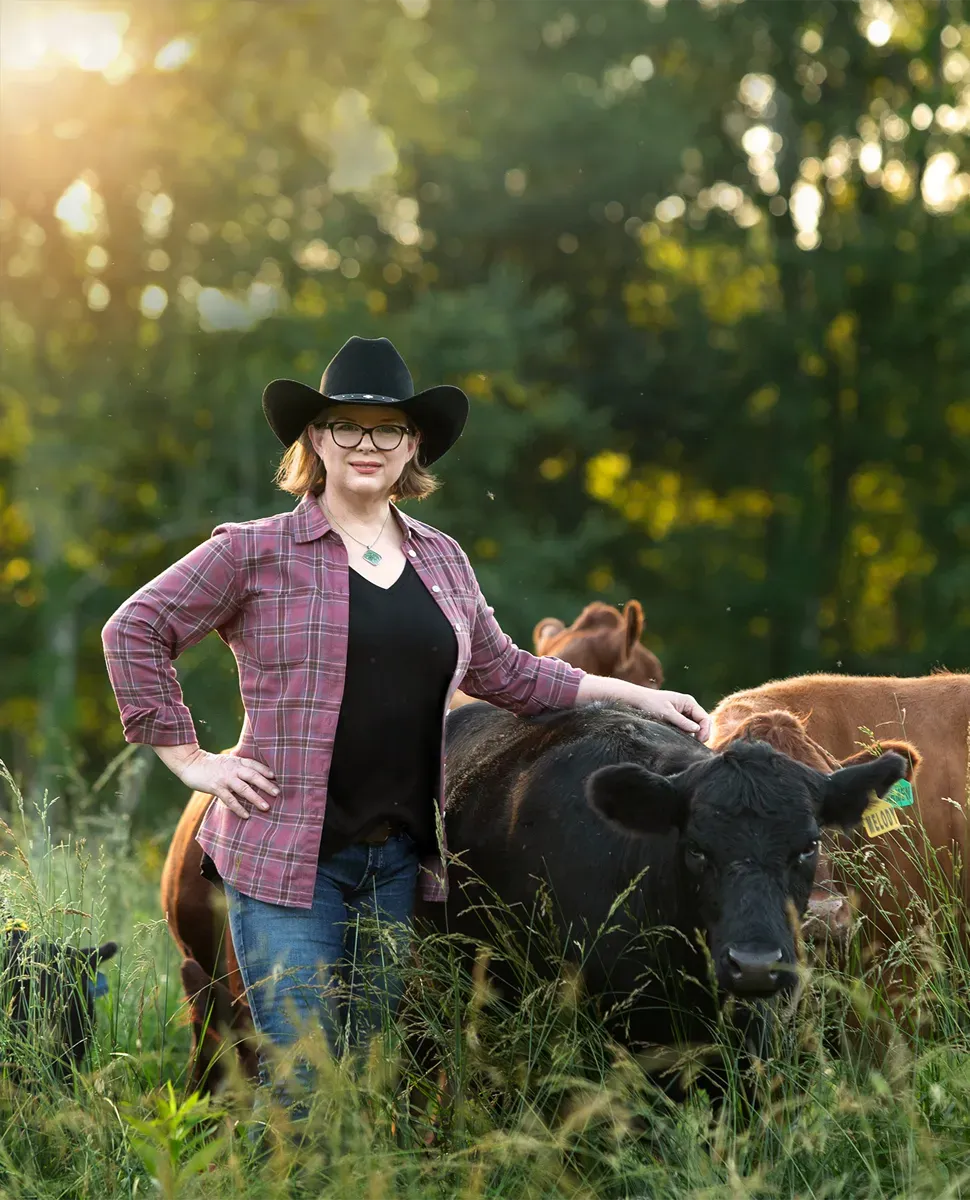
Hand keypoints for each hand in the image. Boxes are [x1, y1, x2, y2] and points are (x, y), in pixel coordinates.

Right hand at [154, 744, 277, 819]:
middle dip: (266, 785)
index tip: (276, 777)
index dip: (266, 770)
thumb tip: (254, 775)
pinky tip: (246, 815)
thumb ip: (239, 766)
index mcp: (237, 761)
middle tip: (277, 793)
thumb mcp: (228, 761)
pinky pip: (230, 799)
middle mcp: (233, 769)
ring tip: (266, 807)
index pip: (255, 765)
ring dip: (256, 798)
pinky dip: (239, 808)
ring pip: (244, 789)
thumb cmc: (211, 764)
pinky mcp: (216, 787)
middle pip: (253, 776)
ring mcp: (225, 778)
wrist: (191, 763)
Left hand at [633, 689, 711, 742]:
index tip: (700, 741)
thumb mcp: (667, 713)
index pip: (704, 717)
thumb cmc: (651, 703)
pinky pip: (687, 727)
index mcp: (689, 702)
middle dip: (702, 733)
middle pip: (703, 722)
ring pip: (695, 726)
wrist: (639, 700)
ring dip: (694, 734)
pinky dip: (686, 733)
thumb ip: (682, 722)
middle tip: (697, 745)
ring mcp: (684, 712)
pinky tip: (681, 739)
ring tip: (687, 742)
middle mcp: (689, 707)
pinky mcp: (678, 718)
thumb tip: (697, 729)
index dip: (705, 730)